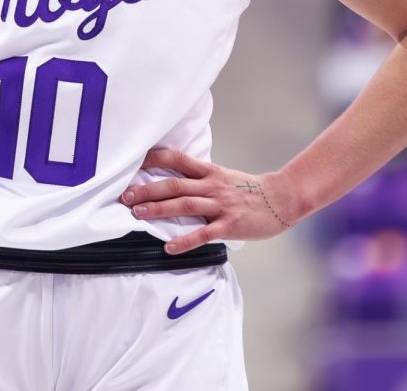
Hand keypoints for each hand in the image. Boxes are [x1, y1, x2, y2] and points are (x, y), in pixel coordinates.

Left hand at [121, 149, 297, 253]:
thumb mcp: (222, 176)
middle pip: (174, 184)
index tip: (134, 163)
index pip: (178, 159)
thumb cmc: (248, 190)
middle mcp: (212, 185)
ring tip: (137, 214)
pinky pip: (204, 233)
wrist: (280, 199)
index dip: (155, 159)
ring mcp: (220, 205)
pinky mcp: (229, 225)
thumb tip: (172, 181)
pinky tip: (169, 247)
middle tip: (125, 195)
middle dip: (148, 189)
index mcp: (209, 172)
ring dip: (159, 209)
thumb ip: (200, 178)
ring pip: (185, 205)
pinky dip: (185, 240)